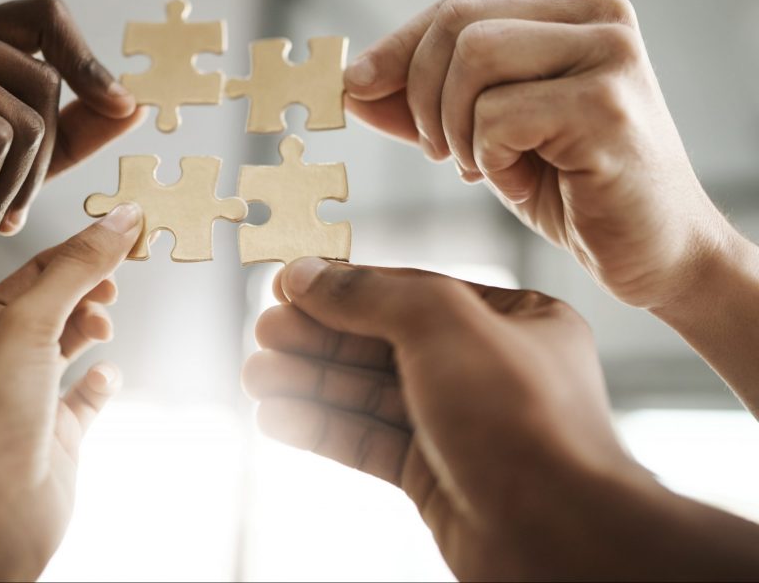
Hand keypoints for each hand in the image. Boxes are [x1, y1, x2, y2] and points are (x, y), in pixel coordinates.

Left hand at [0, 202, 141, 581]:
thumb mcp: (30, 321)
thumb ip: (78, 268)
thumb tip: (120, 217)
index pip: (34, 272)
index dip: (80, 249)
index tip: (125, 230)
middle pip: (53, 305)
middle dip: (87, 288)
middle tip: (116, 282)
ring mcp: (27, 399)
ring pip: (68, 347)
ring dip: (91, 327)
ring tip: (103, 325)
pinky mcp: (56, 436)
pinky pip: (84, 399)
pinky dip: (100, 382)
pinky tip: (106, 376)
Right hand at [244, 259, 758, 579]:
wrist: (559, 540)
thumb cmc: (525, 424)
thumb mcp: (443, 326)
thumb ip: (368, 294)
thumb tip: (306, 274)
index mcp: (516, 321)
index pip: (412, 291)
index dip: (344, 287)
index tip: (286, 285)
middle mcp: (492, 371)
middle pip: (385, 342)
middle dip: (319, 338)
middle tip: (262, 333)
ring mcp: (466, 427)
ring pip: (372, 395)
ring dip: (312, 383)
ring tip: (255, 375)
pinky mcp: (440, 478)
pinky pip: (371, 441)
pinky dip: (324, 427)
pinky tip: (278, 417)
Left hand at [342, 0, 732, 311]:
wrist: (655, 250)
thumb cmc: (571, 186)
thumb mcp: (483, 134)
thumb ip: (423, 104)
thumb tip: (352, 84)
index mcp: (569, 9)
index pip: (456, 6)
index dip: (397, 48)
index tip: (356, 88)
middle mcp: (597, 16)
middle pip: (457, 21)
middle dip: (423, 93)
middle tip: (442, 151)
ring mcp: (608, 55)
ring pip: (473, 57)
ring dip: (455, 126)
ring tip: (481, 166)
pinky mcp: (606, 106)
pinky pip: (497, 114)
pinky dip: (487, 155)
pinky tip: (518, 179)